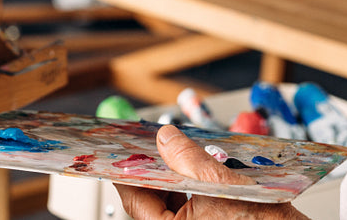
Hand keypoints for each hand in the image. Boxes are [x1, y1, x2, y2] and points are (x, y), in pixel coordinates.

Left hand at [115, 125, 306, 219]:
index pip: (135, 199)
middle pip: (154, 201)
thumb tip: (165, 138)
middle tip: (153, 142)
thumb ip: (189, 159)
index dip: (129, 170)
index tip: (123, 148)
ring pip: (173, 204)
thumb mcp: (223, 184)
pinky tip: (199, 169)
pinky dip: (193, 188)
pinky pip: (192, 208)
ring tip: (177, 152)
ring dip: (175, 178)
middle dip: (155, 170)